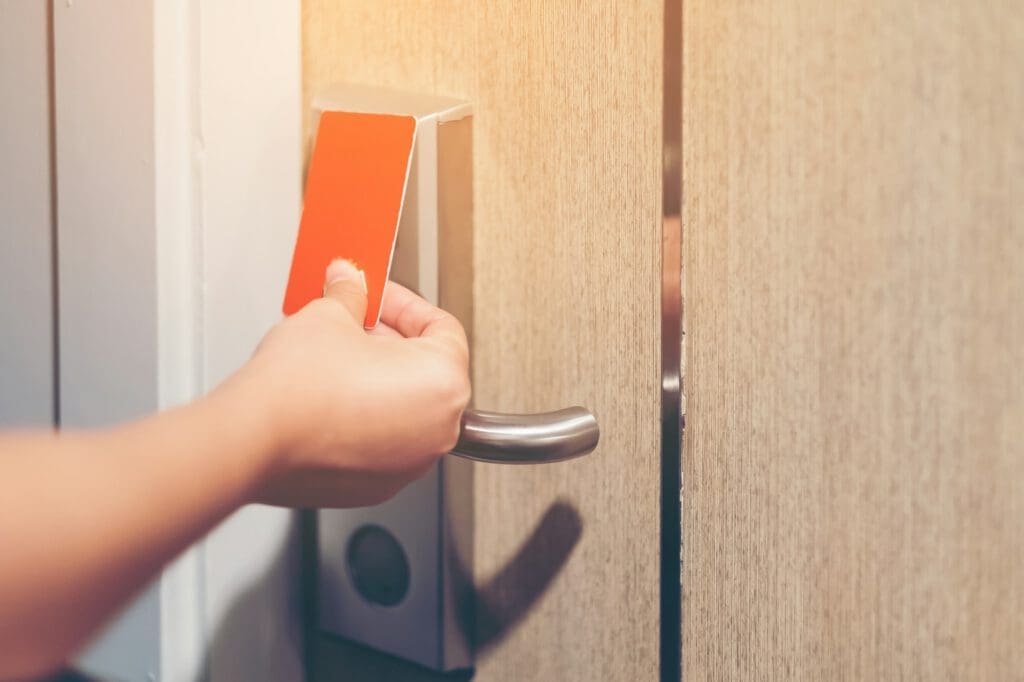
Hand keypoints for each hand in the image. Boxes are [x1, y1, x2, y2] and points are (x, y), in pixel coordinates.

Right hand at [226, 259, 470, 506]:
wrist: (253, 439)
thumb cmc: (298, 388)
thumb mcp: (330, 316)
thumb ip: (351, 295)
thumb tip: (350, 284)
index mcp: (444, 383)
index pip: (442, 329)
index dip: (404, 304)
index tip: (378, 297)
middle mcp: (438, 430)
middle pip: (424, 370)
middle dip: (388, 340)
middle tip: (354, 322)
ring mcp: (409, 464)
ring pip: (403, 409)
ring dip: (376, 380)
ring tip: (336, 358)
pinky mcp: (376, 486)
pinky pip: (380, 442)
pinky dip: (363, 419)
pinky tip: (329, 398)